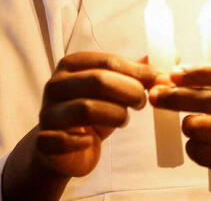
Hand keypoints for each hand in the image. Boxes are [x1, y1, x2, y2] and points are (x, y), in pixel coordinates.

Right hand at [2, 52, 156, 200]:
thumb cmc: (92, 112)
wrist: (63, 150)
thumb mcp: (114, 90)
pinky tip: (90, 140)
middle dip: (128, 91)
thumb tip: (167, 62)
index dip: (137, 71)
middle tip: (142, 102)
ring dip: (114, 115)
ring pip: (85, 108)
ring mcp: (47, 112)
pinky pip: (63, 139)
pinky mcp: (43, 141)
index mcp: (72, 65)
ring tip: (124, 119)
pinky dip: (82, 141)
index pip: (108, 61)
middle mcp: (55, 85)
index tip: (157, 80)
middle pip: (98, 81)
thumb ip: (136, 75)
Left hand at [149, 63, 210, 200]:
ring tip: (193, 124)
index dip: (196, 73)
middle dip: (175, 97)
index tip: (173, 74)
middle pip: (207, 101)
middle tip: (156, 95)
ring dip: (188, 125)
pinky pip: (201, 154)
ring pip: (198, 129)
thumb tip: (173, 77)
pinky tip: (202, 143)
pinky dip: (194, 147)